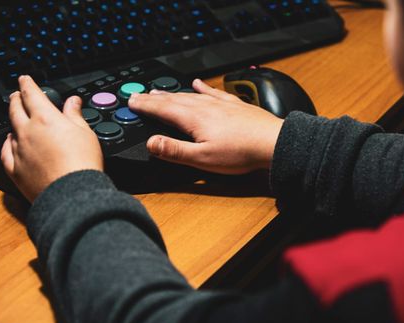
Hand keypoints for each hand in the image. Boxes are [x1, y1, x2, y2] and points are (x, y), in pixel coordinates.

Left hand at [1, 76, 102, 202]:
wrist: (73, 193)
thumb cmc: (82, 164)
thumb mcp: (85, 132)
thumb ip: (75, 114)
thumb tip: (73, 102)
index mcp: (45, 118)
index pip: (31, 94)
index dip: (27, 84)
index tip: (25, 79)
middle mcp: (27, 131)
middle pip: (15, 109)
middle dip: (16, 99)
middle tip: (17, 95)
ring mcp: (19, 150)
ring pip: (11, 130)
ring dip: (13, 121)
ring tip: (17, 119)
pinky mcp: (15, 169)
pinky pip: (6, 152)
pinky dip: (8, 144)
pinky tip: (11, 142)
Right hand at [128, 79, 283, 173]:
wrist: (272, 143)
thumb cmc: (240, 153)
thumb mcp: (202, 158)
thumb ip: (175, 150)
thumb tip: (151, 143)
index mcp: (193, 119)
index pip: (162, 109)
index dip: (145, 106)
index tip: (131, 102)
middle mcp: (204, 107)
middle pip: (173, 99)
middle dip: (154, 98)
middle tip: (139, 95)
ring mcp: (220, 104)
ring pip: (190, 95)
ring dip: (173, 93)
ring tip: (160, 91)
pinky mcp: (234, 105)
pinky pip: (214, 92)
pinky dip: (203, 87)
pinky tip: (199, 83)